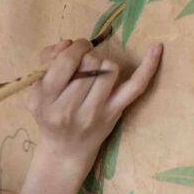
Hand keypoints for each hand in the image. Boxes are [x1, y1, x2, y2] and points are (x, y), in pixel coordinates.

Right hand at [29, 38, 163, 170]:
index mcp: (46, 99)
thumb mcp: (37, 88)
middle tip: (83, 65)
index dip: (75, 48)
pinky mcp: (116, 112)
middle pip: (89, 63)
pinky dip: (148, 66)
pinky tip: (156, 47)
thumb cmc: (50, 112)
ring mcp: (96, 112)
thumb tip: (70, 43)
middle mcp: (70, 108)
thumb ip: (48, 59)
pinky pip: (137, 85)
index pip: (66, 62)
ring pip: (110, 68)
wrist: (66, 150)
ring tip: (95, 73)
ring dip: (103, 63)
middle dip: (87, 56)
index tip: (77, 47)